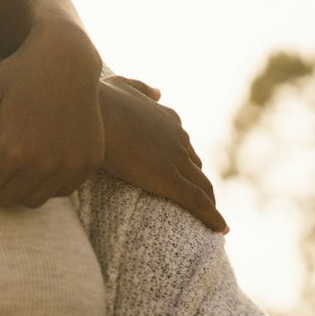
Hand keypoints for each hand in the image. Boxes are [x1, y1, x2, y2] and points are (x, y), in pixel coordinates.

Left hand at [0, 21, 103, 207]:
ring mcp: (71, 164)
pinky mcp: (90, 162)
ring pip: (33, 200)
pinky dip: (45, 184)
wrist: (67, 59)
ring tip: (7, 164)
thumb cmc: (18, 75)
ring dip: (15, 188)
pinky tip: (35, 162)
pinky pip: (62, 191)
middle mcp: (45, 163)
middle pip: (5, 198)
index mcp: (14, 149)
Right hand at [98, 76, 228, 232]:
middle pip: (195, 166)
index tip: (182, 170)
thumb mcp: (122, 85)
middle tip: (196, 199)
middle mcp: (178, 139)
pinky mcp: (170, 180)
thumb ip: (141, 88)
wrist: (92, 114)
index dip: (183, 159)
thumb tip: (160, 93)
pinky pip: (199, 202)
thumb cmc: (98, 101)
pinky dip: (213, 217)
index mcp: (167, 119)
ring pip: (203, 186)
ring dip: (210, 202)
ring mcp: (177, 160)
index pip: (182, 143)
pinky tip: (222, 229)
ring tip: (212, 219)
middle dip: (197, 181)